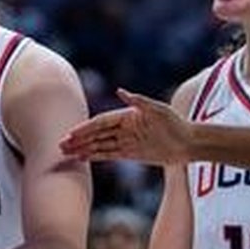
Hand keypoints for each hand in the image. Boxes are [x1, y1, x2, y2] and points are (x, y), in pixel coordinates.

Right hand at [59, 89, 192, 164]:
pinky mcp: (130, 153)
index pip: (101, 122)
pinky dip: (95, 156)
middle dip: (79, 140)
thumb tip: (121, 91)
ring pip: (99, 145)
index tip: (72, 133)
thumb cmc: (175, 122)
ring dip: (82, 148)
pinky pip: (108, 155)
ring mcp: (126, 141)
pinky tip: (82, 158)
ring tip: (65, 153)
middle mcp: (123, 128)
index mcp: (127, 116)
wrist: (189, 142)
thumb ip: (138, 101)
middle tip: (61, 145)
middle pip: (96, 134)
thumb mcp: (158, 110)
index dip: (86, 128)